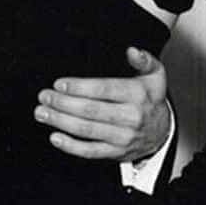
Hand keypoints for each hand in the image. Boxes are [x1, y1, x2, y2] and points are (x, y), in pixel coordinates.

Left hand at [33, 47, 170, 161]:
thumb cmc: (150, 99)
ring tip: (42, 112)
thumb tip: (132, 51)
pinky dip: (71, 146)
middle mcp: (131, 117)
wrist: (163, 132)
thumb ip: (144, 60)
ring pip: (87, 130)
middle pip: (91, 111)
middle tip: (44, 96)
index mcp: (137, 95)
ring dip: (60, 121)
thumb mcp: (155, 75)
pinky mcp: (115, 153)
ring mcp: (123, 137)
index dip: (80, 87)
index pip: (105, 90)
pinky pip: (91, 151)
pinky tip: (55, 136)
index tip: (59, 84)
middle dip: (63, 103)